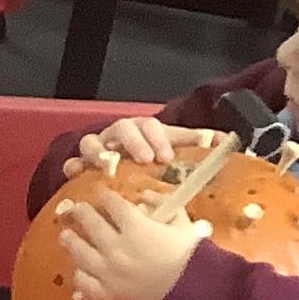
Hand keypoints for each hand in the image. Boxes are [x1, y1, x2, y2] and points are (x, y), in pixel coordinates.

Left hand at [56, 190, 204, 299]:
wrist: (192, 298)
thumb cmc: (191, 260)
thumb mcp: (184, 225)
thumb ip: (165, 205)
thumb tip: (145, 195)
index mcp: (136, 227)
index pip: (113, 204)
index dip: (107, 197)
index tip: (104, 196)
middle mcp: (116, 247)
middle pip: (91, 224)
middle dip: (82, 213)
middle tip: (77, 209)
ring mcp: (107, 272)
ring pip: (80, 252)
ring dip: (71, 241)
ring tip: (66, 236)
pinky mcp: (105, 295)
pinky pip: (84, 282)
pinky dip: (80, 274)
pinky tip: (79, 269)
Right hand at [64, 115, 221, 177]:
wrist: (126, 161)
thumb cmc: (151, 152)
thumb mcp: (174, 145)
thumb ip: (195, 141)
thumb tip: (225, 139)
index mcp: (143, 129)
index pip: (150, 125)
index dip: (157, 138)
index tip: (165, 156)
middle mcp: (119, 135)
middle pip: (122, 128)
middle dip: (133, 142)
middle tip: (145, 160)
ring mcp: (98, 148)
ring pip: (92, 141)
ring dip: (99, 152)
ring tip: (107, 166)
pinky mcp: (82, 164)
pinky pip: (73, 162)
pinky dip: (73, 166)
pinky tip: (75, 174)